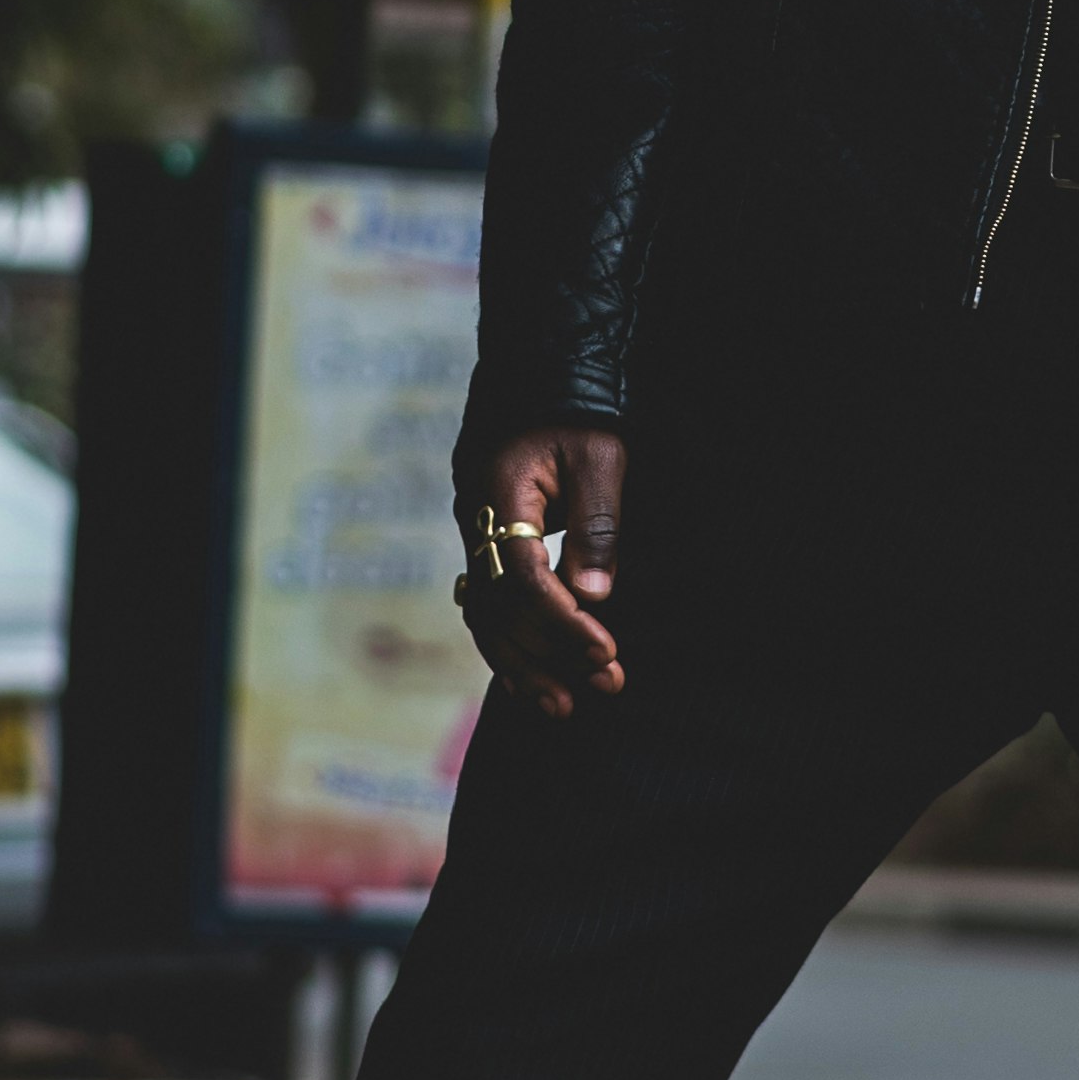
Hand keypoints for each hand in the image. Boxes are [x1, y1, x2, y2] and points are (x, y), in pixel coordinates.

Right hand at [455, 425, 627, 721]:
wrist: (543, 374)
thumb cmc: (576, 412)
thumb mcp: (599, 459)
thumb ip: (595, 526)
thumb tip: (594, 598)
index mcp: (498, 495)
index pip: (522, 578)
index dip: (562, 622)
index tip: (604, 650)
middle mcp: (474, 521)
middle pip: (499, 609)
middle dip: (548, 655)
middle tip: (602, 684)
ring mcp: (474, 535)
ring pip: (486, 617)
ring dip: (525, 663)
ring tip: (564, 705)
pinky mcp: (485, 545)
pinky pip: (488, 607)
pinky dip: (510, 646)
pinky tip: (535, 679)